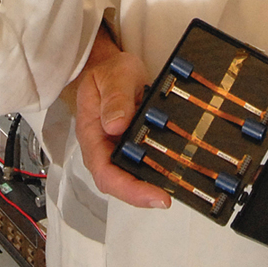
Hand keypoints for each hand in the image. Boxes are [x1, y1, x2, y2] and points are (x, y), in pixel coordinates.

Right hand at [70, 29, 169, 208]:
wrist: (110, 69)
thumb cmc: (108, 72)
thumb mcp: (113, 76)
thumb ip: (115, 97)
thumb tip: (116, 125)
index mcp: (91, 134)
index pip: (105, 172)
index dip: (129, 189)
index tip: (154, 195)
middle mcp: (102, 148)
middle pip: (118, 183)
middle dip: (143, 194)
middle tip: (168, 197)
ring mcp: (116, 150)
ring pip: (130, 178)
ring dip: (151, 185)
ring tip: (176, 187)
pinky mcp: (130, 147)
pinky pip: (141, 165)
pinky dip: (157, 171)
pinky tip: (174, 171)